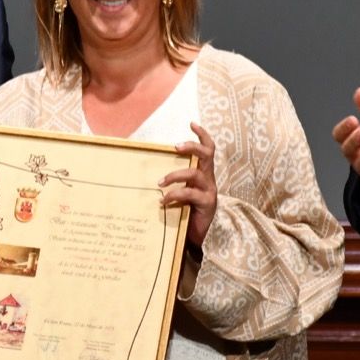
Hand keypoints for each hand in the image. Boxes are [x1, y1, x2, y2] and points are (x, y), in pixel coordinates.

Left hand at [159, 122, 217, 247]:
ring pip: (195, 173)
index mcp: (204, 174)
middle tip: (175, 147)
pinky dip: (174, 195)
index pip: (209, 149)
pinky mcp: (206, 204)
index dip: (202, 135)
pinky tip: (163, 201)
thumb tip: (149, 172)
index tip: (191, 123)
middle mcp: (209, 179)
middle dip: (191, 146)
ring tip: (160, 182)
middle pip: (207, 154)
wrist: (199, 236)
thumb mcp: (182, 193)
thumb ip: (175, 182)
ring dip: (175, 175)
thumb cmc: (188, 212)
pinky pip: (189, 194)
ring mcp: (209, 191)